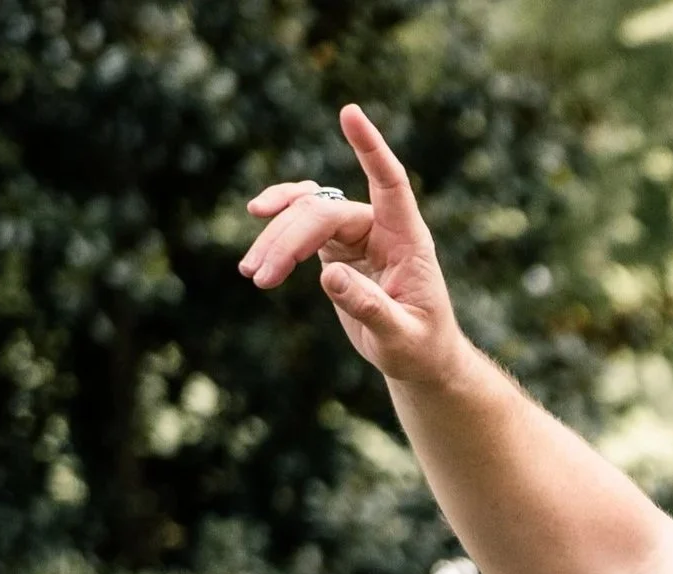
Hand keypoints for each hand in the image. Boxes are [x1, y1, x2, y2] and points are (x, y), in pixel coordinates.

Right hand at [240, 105, 466, 386]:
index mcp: (408, 239)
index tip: (350, 113)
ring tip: (252, 273)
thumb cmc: (420, 348)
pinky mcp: (337, 248)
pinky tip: (257, 254)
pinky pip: (300, 227)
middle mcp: (381, 228)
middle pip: (324, 212)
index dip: (370, 149)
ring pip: (305, 216)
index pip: (390, 183)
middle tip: (260, 276)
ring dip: (275, 239)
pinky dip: (278, 237)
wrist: (419, 360)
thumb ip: (370, 307)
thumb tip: (328, 274)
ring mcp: (356, 234)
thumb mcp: (400, 336)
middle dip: (288, 238)